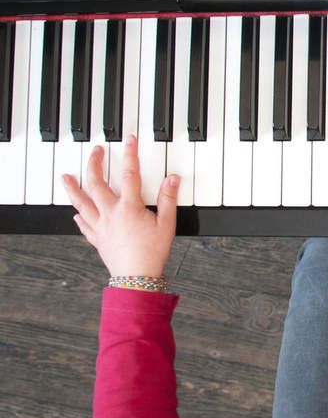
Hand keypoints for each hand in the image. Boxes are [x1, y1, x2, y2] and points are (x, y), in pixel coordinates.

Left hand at [63, 136, 178, 277]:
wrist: (136, 277)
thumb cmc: (152, 253)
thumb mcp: (167, 223)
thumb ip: (168, 199)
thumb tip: (172, 178)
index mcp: (129, 207)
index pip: (129, 174)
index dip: (130, 154)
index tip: (129, 140)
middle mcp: (110, 213)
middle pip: (97, 183)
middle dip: (95, 164)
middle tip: (95, 152)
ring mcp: (101, 226)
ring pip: (81, 203)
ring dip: (72, 188)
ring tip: (65, 177)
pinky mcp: (97, 239)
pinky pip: (84, 225)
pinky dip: (79, 217)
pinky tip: (75, 213)